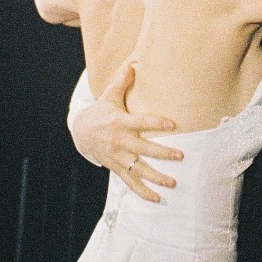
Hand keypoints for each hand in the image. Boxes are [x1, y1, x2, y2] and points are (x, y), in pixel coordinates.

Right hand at [68, 61, 182, 202]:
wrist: (81, 131)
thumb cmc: (102, 111)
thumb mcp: (110, 95)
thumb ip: (123, 81)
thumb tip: (134, 62)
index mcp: (121, 122)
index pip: (141, 121)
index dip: (156, 123)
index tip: (173, 124)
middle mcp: (120, 141)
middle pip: (143, 149)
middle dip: (162, 153)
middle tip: (181, 156)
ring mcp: (118, 157)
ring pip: (138, 169)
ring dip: (155, 177)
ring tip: (173, 183)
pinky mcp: (116, 167)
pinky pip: (130, 182)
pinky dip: (143, 192)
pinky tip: (157, 199)